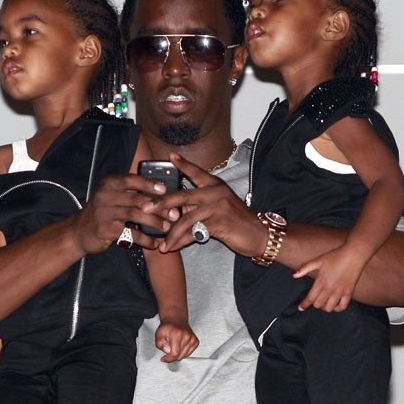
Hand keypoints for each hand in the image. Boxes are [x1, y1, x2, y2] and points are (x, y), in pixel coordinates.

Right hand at [70, 174, 176, 255]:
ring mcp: (104, 212)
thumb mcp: (112, 197)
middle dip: (158, 207)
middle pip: (136, 199)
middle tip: (174, 214)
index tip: (164, 189)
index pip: (131, 180)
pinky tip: (155, 243)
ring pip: (135, 215)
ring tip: (167, 228)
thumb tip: (161, 193)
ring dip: (154, 222)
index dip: (148, 184)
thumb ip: (131, 193)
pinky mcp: (105, 229)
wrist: (79, 232)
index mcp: (109, 184)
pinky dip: (145, 239)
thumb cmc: (103, 213)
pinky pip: (130, 233)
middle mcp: (105, 195)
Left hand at [140, 153, 267, 257]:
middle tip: (145, 208)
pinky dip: (181, 242)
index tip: (170, 156)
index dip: (183, 164)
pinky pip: (194, 233)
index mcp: (215, 185)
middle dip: (161, 203)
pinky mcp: (220, 222)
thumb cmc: (237, 222)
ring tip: (161, 244)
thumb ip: (198, 206)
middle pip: (182, 196)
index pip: (196, 172)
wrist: (259, 235)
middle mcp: (216, 192)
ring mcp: (218, 206)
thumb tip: (176, 210)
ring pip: (186, 219)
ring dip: (171, 234)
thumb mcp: (218, 208)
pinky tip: (173, 247)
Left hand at [155, 318, 198, 362]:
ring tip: (174, 346)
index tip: (164, 359)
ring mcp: (192, 339)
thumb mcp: (158, 334)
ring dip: (178, 354)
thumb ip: (160, 344)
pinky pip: (189, 353)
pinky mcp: (195, 341)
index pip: (175, 353)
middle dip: (172, 356)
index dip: (168, 359)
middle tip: (168, 349)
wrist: (176, 320)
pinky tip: (179, 346)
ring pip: (184, 356)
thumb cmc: (168, 327)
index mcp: (177, 334)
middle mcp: (186, 336)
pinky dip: (183, 352)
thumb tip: (167, 351)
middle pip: (180, 356)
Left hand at [294, 246, 364, 311]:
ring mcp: (340, 291)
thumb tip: (294, 275)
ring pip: (329, 308)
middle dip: (314, 304)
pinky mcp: (349, 292)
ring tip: (324, 302)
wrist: (354, 254)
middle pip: (318, 304)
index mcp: (321, 281)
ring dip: (324, 307)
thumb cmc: (335, 256)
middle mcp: (330, 288)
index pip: (310, 298)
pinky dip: (337, 308)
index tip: (301, 308)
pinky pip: (342, 307)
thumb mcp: (318, 260)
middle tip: (315, 300)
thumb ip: (305, 268)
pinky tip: (335, 305)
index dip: (304, 304)